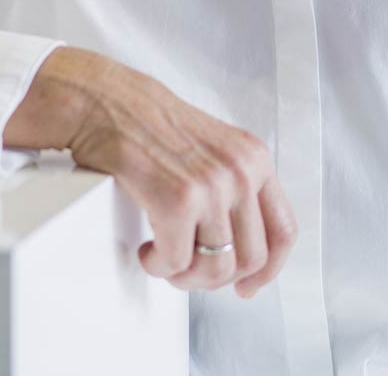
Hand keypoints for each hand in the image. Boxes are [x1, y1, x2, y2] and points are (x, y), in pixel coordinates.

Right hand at [3, 47, 296, 297]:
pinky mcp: (177, 201)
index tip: (247, 285)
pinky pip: (176, 261)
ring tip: (164, 259)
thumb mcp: (212, 148)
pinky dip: (158, 265)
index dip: (267, 269)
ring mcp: (211, 187)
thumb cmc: (146, 124)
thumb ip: (233, 186)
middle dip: (215, 277)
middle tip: (187, 270)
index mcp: (254, 158)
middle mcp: (240, 172)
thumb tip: (238, 242)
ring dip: (185, 275)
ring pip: (215, 268)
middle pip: (251, 259)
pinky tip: (147, 250)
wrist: (105, 101)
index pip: (283, 230)